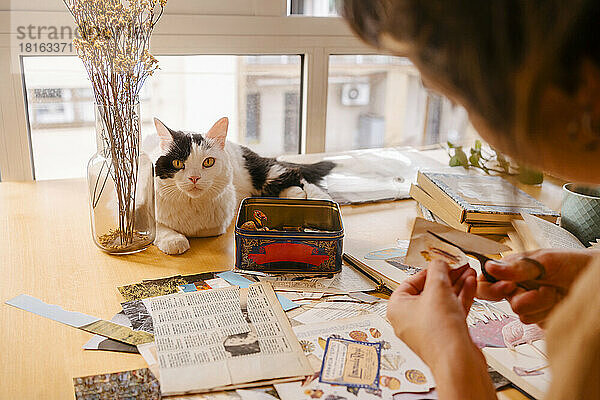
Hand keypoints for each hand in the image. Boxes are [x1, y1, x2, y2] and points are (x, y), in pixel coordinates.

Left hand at [386, 261, 476, 364]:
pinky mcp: (445, 334)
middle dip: (446, 276)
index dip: (428, 270)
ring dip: (456, 284)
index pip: (411, 281)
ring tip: (468, 271)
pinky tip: (470, 284)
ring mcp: (428, 328)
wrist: (458, 361)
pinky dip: (461, 297)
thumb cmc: (439, 334)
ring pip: (442, 300)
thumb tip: (438, 263)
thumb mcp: (437, 289)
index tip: (441, 262)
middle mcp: (409, 319)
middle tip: (458, 265)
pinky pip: (451, 310)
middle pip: (428, 290)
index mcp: (397, 308)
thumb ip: (438, 270)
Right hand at [477, 248, 596, 323]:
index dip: (492, 289)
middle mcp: (517, 288)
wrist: (595, 282)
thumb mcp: (543, 260)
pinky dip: (550, 314)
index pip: (484, 284)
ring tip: (556, 292)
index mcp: (510, 271)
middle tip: (543, 288)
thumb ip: (516, 267)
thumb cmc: (572, 264)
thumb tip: (490, 267)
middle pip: (507, 303)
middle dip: (528, 297)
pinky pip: (537, 323)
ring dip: (542, 305)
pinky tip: (559, 303)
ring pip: (523, 315)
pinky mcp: (540, 318)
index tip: (509, 286)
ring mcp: (529, 304)